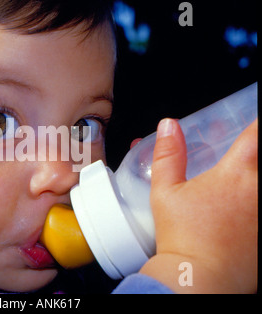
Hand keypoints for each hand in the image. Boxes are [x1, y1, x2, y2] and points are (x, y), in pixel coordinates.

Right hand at [140, 118, 257, 292]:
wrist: (199, 277)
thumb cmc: (183, 238)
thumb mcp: (165, 191)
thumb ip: (168, 155)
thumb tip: (168, 126)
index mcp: (236, 175)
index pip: (256, 134)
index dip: (256, 122)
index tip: (252, 122)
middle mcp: (260, 190)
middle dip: (258, 150)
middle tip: (246, 156)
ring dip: (257, 174)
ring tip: (242, 184)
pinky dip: (256, 203)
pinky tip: (245, 207)